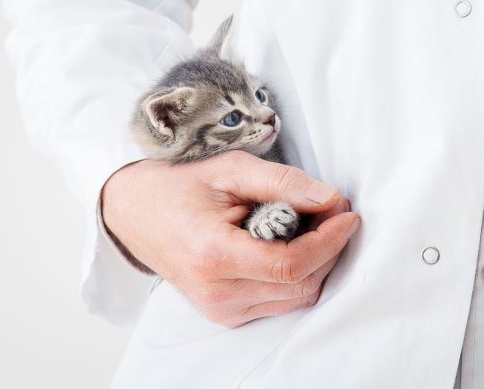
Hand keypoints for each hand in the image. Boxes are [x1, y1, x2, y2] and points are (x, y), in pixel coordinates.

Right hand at [100, 151, 359, 326]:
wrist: (136, 211)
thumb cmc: (181, 186)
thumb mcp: (231, 169)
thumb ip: (283, 183)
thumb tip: (331, 198)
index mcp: (213, 256)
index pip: (291, 264)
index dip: (329, 240)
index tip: (347, 213)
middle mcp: (217, 293)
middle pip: (301, 284)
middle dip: (329, 248)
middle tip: (334, 210)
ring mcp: (221, 310)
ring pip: (296, 298)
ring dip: (317, 262)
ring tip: (314, 224)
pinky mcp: (227, 315)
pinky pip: (281, 302)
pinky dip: (298, 275)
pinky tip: (294, 244)